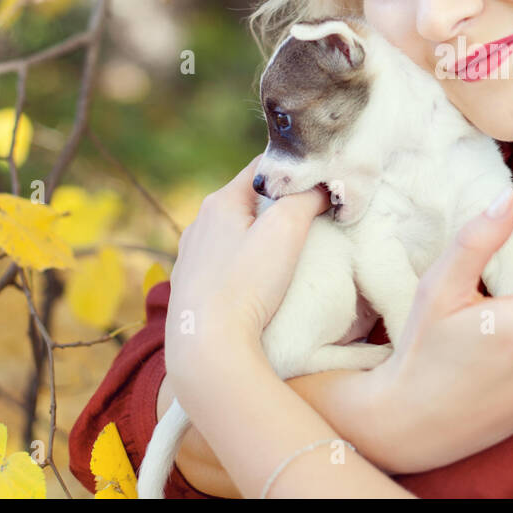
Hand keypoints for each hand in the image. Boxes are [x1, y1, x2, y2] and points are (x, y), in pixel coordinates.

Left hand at [165, 154, 330, 389]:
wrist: (207, 345)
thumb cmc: (248, 283)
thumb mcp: (287, 229)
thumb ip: (307, 197)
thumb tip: (322, 185)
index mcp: (220, 201)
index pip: (262, 167)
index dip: (293, 170)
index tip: (318, 182)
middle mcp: (199, 223)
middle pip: (248, 200)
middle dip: (278, 205)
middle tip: (309, 218)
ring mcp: (191, 257)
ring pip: (233, 232)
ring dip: (258, 236)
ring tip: (284, 254)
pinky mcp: (190, 287)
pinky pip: (222, 262)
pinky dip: (242, 263)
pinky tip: (255, 281)